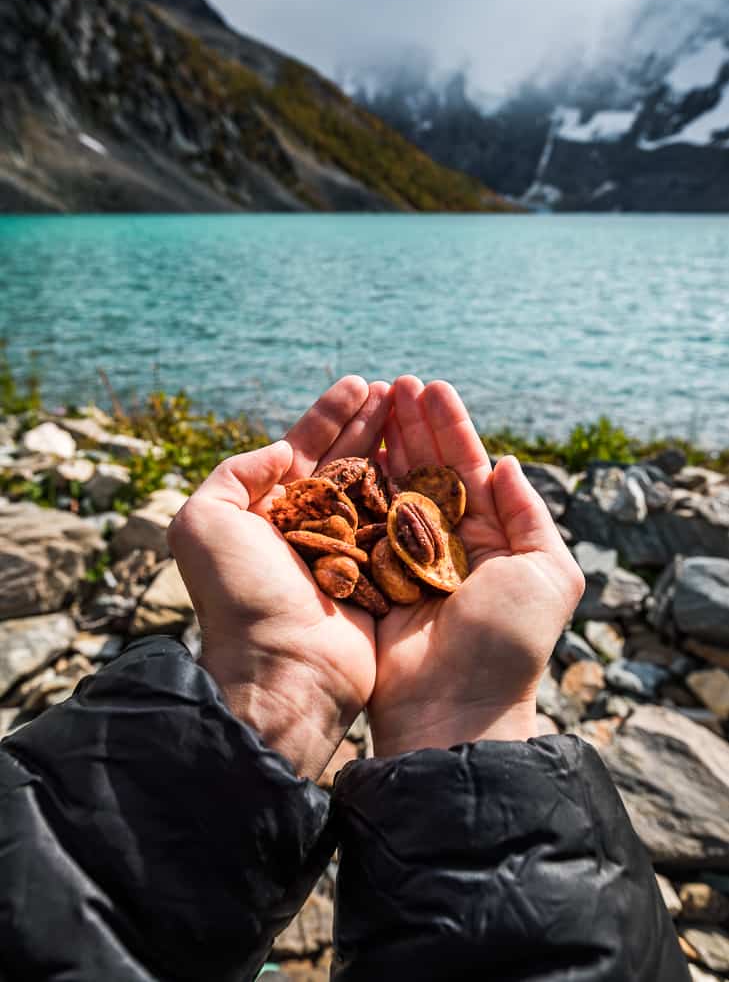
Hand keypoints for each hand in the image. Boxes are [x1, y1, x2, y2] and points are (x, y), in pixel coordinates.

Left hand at [168, 376, 389, 778]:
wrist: (284, 667)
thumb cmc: (240, 594)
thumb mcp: (204, 522)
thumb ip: (234, 473)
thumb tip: (281, 451)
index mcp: (266, 513)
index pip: (303, 450)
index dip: (330, 415)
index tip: (360, 383)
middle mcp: (306, 527)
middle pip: (344, 461)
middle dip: (369, 422)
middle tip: (398, 388)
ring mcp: (347, 550)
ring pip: (375, 485)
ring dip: (394, 445)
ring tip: (417, 409)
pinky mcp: (380, 575)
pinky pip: (399, 522)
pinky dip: (413, 489)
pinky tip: (430, 458)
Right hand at [369, 376, 583, 754]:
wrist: (453, 708)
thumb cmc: (508, 641)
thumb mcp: (547, 573)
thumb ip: (529, 516)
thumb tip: (507, 463)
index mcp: (492, 540)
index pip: (469, 469)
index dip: (451, 427)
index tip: (431, 387)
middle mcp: (448, 545)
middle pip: (428, 470)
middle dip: (413, 425)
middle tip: (395, 382)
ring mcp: (406, 559)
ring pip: (393, 487)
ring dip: (385, 443)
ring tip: (373, 398)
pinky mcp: (370, 577)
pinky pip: (362, 523)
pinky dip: (356, 485)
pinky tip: (349, 449)